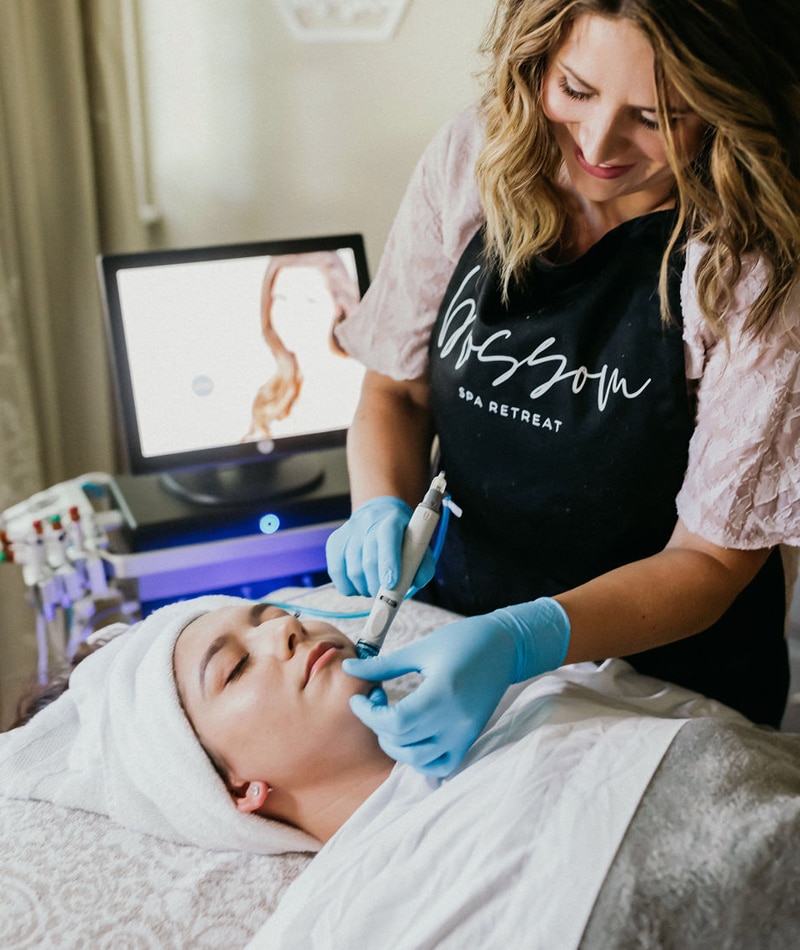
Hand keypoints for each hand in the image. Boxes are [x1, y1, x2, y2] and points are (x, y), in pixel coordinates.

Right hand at [326, 496, 434, 596]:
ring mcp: (348, 532)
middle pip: (368, 561)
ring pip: (352, 571)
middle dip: (378, 586)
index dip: (388, 563)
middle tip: (385, 594)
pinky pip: (336, 573)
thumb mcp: (418, 545)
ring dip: (365, 588)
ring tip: (374, 586)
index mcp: (391, 520)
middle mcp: (367, 523)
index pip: (387, 538)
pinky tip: (360, 584)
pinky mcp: (334, 542)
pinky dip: (349, 587)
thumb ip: (423, 564)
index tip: (391, 584)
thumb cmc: (401, 536)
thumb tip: (418, 581)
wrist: (378, 515)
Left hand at [343, 598, 569, 775]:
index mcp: (442, 693)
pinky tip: (410, 735)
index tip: (359, 699)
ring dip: (394, 745)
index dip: (369, 714)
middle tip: (376, 698)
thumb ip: (383, 664)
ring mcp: (464, 733)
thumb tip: (349, 668)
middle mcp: (455, 720)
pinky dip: (419, 759)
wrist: (505, 647)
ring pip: (418, 760)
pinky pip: (440, 765)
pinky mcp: (469, 738)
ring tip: (390, 718)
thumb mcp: (421, 649)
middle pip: (402, 740)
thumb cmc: (463, 640)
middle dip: (377, 724)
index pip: (396, 721)